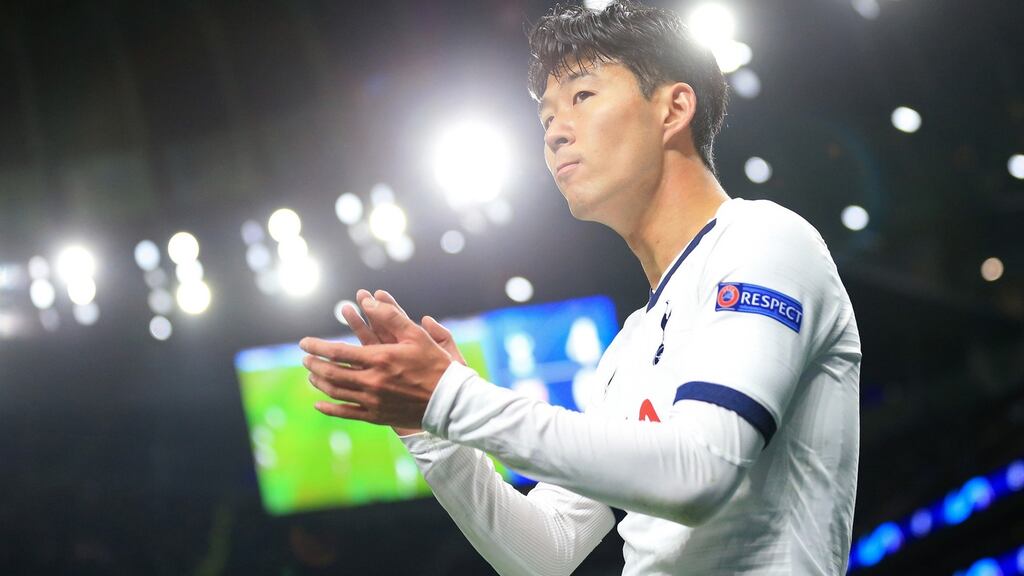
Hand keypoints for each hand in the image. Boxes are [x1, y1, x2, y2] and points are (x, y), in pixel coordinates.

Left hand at [300, 292, 452, 430]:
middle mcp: (372, 382)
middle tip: (305, 358)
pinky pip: (347, 414)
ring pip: (336, 393)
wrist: (449, 401)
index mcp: (379, 359)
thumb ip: (391, 316)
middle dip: (314, 364)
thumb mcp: (416, 335)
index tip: (304, 343)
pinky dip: (330, 410)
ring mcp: (373, 401)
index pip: (337, 352)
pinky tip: (319, 405)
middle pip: (331, 373)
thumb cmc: (435, 364)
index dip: (317, 347)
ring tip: (311, 375)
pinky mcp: (377, 416)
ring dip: (319, 383)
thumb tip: (368, 302)